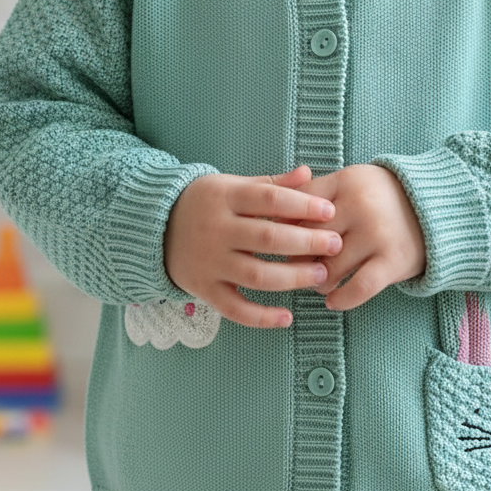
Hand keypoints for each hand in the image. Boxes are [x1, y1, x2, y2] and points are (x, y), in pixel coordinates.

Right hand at [164, 165, 342, 328]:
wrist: (154, 228)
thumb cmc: (205, 203)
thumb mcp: (232, 185)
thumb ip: (271, 183)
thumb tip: (308, 173)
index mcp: (225, 197)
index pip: (268, 199)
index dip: (302, 205)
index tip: (330, 211)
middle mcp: (216, 229)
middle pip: (267, 237)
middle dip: (306, 242)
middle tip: (336, 244)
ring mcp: (209, 262)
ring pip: (256, 274)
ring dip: (293, 278)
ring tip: (322, 276)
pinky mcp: (204, 289)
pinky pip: (234, 308)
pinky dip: (261, 317)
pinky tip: (287, 317)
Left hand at [293, 164, 425, 311]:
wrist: (437, 208)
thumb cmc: (381, 198)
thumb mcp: (351, 183)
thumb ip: (315, 195)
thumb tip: (273, 221)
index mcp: (345, 182)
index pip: (297, 206)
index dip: (283, 227)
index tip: (280, 240)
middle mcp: (360, 206)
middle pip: (308, 239)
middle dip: (296, 258)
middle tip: (294, 266)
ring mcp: (377, 234)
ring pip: (328, 267)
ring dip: (316, 281)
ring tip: (317, 282)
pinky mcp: (393, 261)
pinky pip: (357, 287)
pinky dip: (340, 299)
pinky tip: (332, 301)